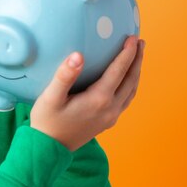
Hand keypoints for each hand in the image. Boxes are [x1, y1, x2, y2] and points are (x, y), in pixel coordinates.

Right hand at [29, 36, 144, 150]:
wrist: (49, 149)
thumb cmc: (47, 121)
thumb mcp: (51, 97)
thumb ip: (64, 75)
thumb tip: (78, 55)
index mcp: (98, 99)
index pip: (118, 71)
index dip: (127, 53)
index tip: (133, 37)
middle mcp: (110, 108)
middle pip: (130, 79)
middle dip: (137, 59)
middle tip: (140, 41)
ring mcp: (111, 116)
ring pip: (131, 90)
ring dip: (136, 72)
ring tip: (137, 56)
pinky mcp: (108, 121)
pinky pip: (126, 99)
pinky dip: (130, 85)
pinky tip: (126, 79)